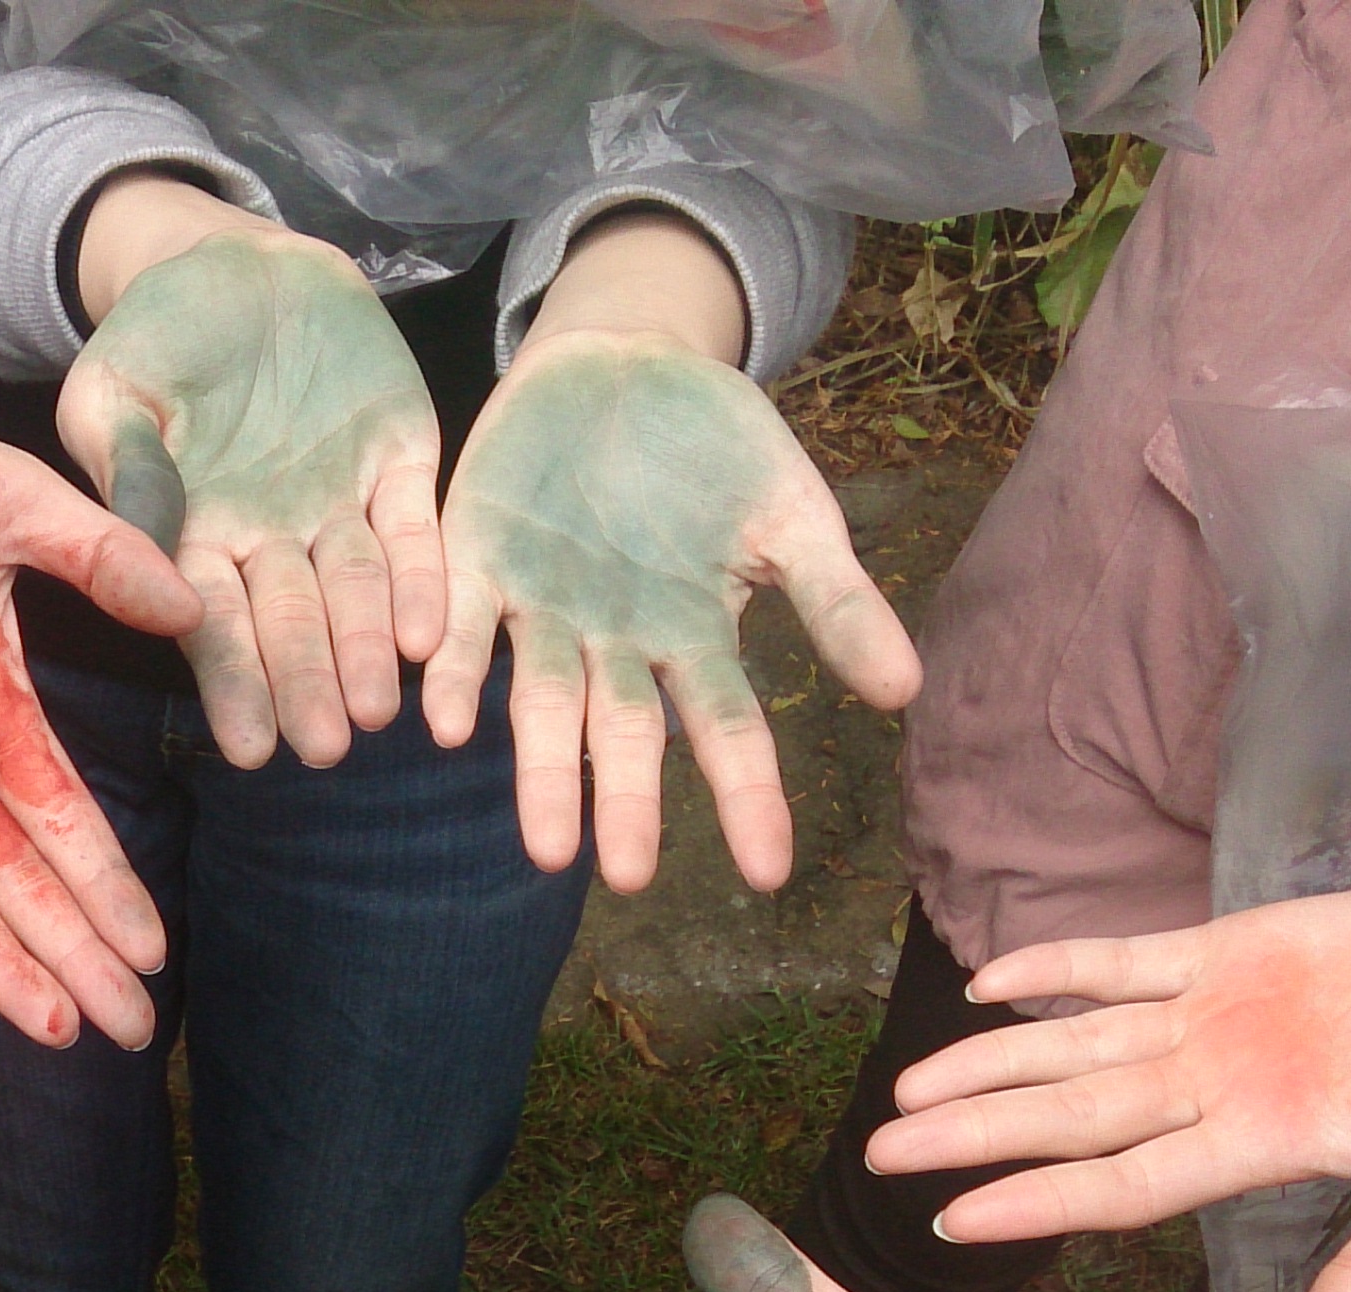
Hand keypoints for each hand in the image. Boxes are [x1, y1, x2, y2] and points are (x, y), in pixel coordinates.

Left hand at [0, 367, 199, 1050]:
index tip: (154, 954)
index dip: (106, 885)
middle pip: (12, 880)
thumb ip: (95, 553)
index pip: (59, 815)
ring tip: (57, 1033)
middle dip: (72, 955)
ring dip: (0, 968)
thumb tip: (193, 607)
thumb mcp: (0, 498)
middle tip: (130, 1031)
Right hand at [59, 204, 443, 768]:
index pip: (215, 627)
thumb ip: (128, 468)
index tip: (251, 746)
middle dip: (311, 686)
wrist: (235, 261)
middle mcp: (273, 542)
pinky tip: (429, 633)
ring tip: (381, 709)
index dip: (235, 684)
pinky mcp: (399, 462)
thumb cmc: (152, 334)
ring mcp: (340, 505)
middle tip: (328, 746)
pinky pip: (416, 531)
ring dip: (370, 653)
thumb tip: (137, 547)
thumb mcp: (114, 391)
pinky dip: (424, 580)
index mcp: (197, 540)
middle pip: (295, 625)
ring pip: (360, 594)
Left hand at [429, 215, 916, 892]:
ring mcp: (541, 607)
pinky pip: (462, 629)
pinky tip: (445, 723)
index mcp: (692, 636)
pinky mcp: (475, 561)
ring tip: (546, 845)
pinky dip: (457, 673)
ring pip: (540, 703)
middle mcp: (613, 642)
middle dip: (625, 803)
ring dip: (540, 772)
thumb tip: (906, 691)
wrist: (622, 357)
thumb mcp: (789, 512)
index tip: (769, 871)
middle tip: (628, 875)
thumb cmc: (713, 446)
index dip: (747, 798)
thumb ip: (835, 600)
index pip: (727, 730)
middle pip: (624, 733)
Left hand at [869, 881, 1350, 1291]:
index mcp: (1265, 1146)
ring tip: (908, 1083)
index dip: (1037, 1196)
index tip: (951, 1216)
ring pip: (1079, 1041)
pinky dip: (1060, 966)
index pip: (1123, 1183)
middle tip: (879, 1151)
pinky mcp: (1246, 943)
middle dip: (977, 1131)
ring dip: (993, 1061)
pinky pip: (1131, 956)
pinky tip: (987, 986)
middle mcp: (1224, 1086)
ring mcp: (1226, 1014)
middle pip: (1073, 1116)